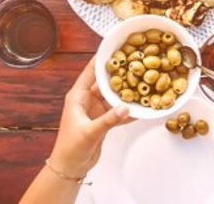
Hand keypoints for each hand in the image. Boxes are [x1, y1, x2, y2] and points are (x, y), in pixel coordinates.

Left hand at [48, 63, 133, 177]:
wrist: (70, 167)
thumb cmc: (70, 148)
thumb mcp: (89, 132)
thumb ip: (108, 120)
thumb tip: (126, 108)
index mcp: (78, 97)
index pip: (91, 72)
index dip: (102, 59)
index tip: (115, 46)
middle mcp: (87, 100)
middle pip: (106, 82)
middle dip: (120, 73)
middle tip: (136, 61)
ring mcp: (96, 110)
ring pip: (115, 96)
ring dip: (127, 92)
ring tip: (143, 82)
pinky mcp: (103, 121)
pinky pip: (118, 111)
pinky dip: (129, 110)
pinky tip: (141, 107)